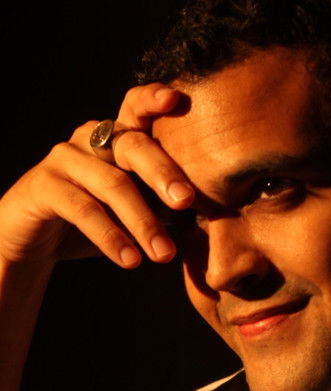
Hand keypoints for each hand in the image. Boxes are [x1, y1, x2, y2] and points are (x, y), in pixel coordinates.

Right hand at [0, 84, 193, 267]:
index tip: (179, 100)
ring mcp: (65, 158)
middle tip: (187, 202)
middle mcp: (91, 138)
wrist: (35, 241)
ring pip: (112, 184)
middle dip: (164, 174)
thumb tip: (205, 217)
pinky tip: (130, 261)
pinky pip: (83, 210)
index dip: (155, 99)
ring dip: (142, 222)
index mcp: (117, 137)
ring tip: (163, 255)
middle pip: (133, 145)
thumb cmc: (94, 221)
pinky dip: (111, 237)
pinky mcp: (43, 185)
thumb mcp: (131, 211)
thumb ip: (159, 206)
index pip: (136, 107)